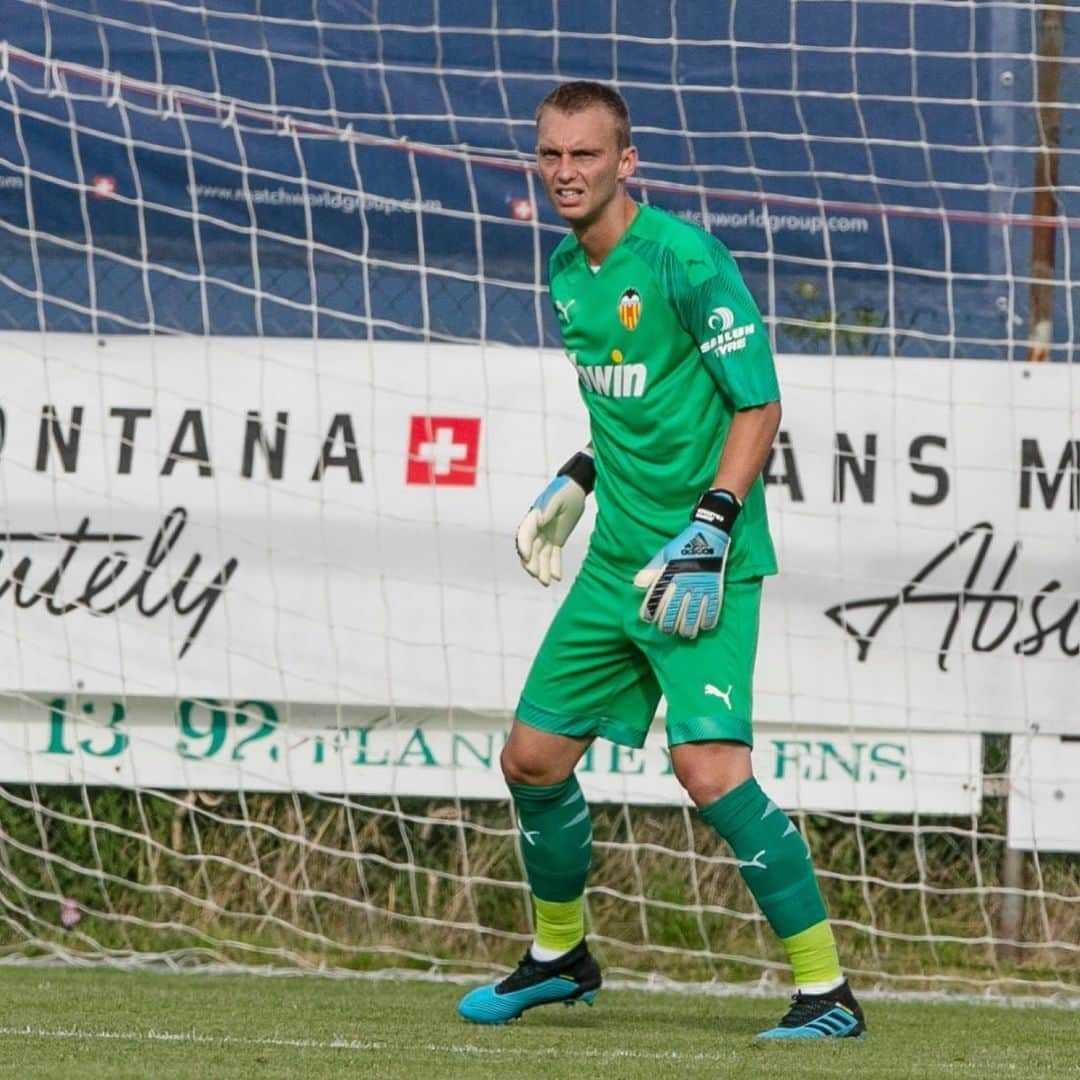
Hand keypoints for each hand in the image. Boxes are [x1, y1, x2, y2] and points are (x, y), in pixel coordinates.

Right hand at [516, 450, 594, 585]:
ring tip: (546, 583)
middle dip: (532, 563)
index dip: (524, 546)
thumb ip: (548, 509)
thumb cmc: (565, 491)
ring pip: (541, 556)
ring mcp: (545, 536)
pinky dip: (554, 567)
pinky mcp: (555, 540)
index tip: (525, 557)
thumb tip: (538, 520)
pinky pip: (553, 556)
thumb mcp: (557, 499)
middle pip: (531, 549)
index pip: (525, 534)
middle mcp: (536, 529)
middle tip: (536, 575)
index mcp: (534, 517)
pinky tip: (557, 578)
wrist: (575, 490)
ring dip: (542, 570)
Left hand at [633, 490, 740, 638]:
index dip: (650, 613)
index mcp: (669, 577)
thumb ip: (650, 571)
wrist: (709, 534)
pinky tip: (704, 626)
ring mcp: (700, 588)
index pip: (656, 601)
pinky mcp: (715, 588)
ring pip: (692, 616)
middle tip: (666, 631)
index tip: (647, 619)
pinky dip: (708, 620)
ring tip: (685, 634)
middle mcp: (684, 585)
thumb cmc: (684, 545)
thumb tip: (637, 585)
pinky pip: (712, 609)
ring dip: (688, 628)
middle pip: (673, 613)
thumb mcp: (663, 555)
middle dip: (668, 625)